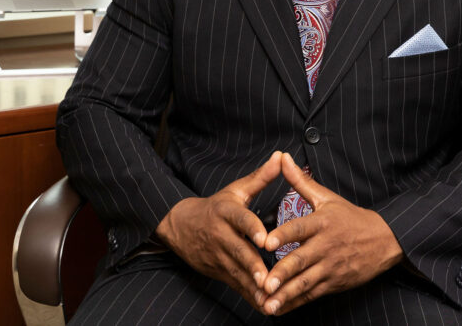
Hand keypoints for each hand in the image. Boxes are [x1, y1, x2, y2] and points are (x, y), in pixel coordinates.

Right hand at [155, 151, 281, 309]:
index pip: (241, 219)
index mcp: (226, 212)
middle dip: (253, 266)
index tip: (265, 239)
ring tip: (268, 296)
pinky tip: (263, 305)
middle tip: (267, 278)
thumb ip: (260, 177)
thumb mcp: (235, 191)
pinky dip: (248, 295)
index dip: (252, 229)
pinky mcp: (218, 271)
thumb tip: (281, 157)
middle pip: (238, 251)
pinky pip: (235, 284)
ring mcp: (217, 255)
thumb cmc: (215, 207)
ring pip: (237, 271)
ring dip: (252, 285)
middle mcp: (220, 234)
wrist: (180, 226)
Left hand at [260, 153, 403, 314]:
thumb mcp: (326, 197)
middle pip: (301, 260)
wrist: (385, 240)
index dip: (283, 235)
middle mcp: (326, 246)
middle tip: (263, 283)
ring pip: (306, 283)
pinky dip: (296, 302)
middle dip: (281, 274)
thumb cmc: (350, 216)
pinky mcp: (335, 283)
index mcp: (322, 222)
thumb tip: (282, 157)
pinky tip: (280, 309)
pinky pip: (313, 295)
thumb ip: (300, 181)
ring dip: (286, 294)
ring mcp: (331, 267)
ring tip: (268, 304)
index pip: (300, 229)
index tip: (267, 242)